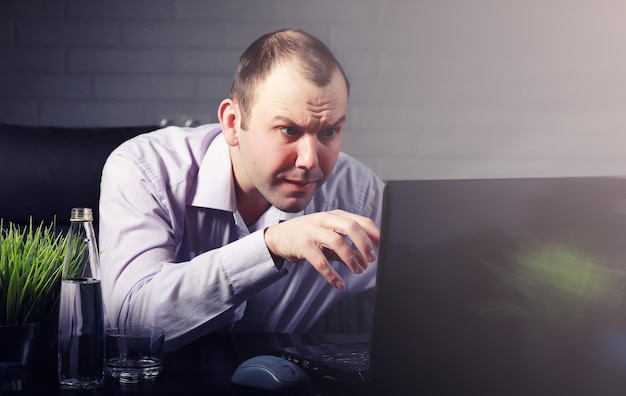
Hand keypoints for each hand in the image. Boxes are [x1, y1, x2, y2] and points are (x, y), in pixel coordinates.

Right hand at [263, 210, 379, 288]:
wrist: (278, 237)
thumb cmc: (308, 236)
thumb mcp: (329, 240)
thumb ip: (347, 250)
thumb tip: (365, 262)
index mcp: (335, 216)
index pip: (360, 220)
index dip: (374, 233)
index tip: (384, 245)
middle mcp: (325, 220)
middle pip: (351, 226)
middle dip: (364, 243)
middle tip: (372, 258)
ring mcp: (313, 231)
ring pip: (337, 241)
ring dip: (351, 258)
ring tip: (358, 270)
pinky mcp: (302, 245)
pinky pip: (320, 261)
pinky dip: (331, 274)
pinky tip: (339, 283)